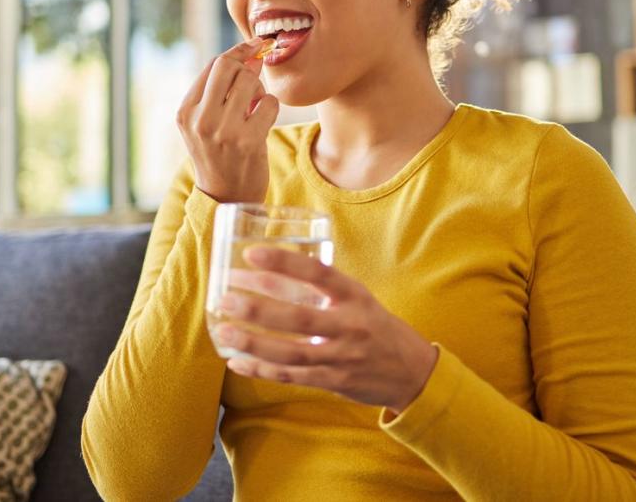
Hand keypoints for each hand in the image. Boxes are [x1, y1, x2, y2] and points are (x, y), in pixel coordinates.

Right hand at [177, 40, 279, 203]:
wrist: (227, 196)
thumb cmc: (220, 153)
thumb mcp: (206, 122)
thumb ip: (221, 89)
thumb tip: (253, 52)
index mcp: (186, 111)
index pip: (213, 64)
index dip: (238, 52)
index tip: (254, 46)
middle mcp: (200, 119)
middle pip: (229, 66)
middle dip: (247, 67)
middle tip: (253, 83)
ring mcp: (223, 131)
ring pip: (250, 81)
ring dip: (259, 90)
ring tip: (254, 107)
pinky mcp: (248, 141)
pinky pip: (268, 103)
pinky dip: (270, 106)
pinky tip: (263, 121)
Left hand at [213, 246, 439, 414]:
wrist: (411, 371)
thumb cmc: (375, 326)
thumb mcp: (358, 299)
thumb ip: (323, 288)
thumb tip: (270, 271)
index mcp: (355, 296)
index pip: (318, 273)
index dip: (284, 262)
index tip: (250, 253)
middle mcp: (350, 325)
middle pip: (300, 318)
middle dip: (259, 309)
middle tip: (225, 298)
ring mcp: (342, 357)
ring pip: (291, 353)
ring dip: (254, 343)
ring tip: (224, 331)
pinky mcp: (334, 381)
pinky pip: (292, 377)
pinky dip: (262, 370)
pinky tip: (237, 361)